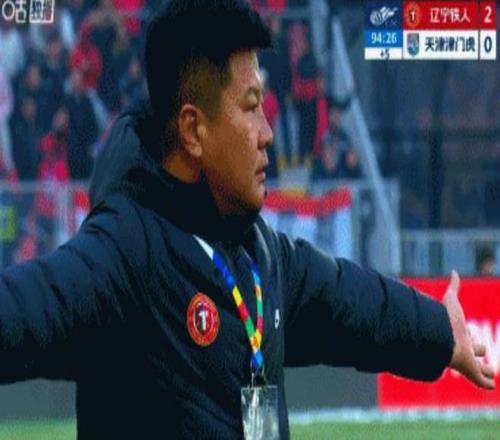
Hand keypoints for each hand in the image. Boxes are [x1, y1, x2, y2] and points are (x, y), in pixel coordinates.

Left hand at [443, 270, 495, 389]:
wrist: (439, 339)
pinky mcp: (469, 371)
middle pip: (475, 348)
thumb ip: (453, 288)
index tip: (472, 337)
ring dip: (484, 370)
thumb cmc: (445, 320)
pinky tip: (490, 385)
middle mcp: (463, 346)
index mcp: (458, 333)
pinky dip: (486, 383)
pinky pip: (480, 380)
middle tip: (481, 353)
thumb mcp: (450, 301)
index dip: (472, 337)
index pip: (468, 335)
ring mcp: (466, 360)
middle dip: (478, 349)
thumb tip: (454, 272)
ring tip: (490, 372)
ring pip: (478, 366)